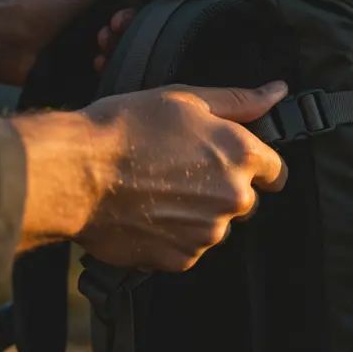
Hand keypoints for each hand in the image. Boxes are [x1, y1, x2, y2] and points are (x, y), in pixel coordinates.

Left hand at [9, 0, 171, 85]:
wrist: (12, 41)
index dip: (149, 1)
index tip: (130, 6)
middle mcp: (111, 12)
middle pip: (144, 23)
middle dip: (130, 26)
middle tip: (112, 26)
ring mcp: (104, 40)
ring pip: (133, 48)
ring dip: (118, 46)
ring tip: (97, 44)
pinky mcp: (97, 66)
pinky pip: (119, 69)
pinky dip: (108, 65)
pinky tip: (93, 61)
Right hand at [14, 81, 288, 271]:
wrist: (74, 173)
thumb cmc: (126, 128)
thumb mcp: (186, 100)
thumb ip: (240, 101)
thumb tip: (278, 92)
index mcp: (241, 156)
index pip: (276, 172)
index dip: (257, 166)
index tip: (232, 162)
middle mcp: (232, 198)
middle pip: (245, 200)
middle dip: (223, 189)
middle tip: (182, 171)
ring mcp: (207, 233)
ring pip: (215, 225)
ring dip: (197, 214)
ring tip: (158, 191)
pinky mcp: (180, 259)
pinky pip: (188, 248)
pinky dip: (174, 236)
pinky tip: (147, 213)